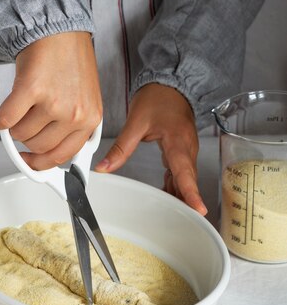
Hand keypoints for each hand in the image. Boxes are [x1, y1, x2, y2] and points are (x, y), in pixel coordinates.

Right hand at [0, 32, 102, 169]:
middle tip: (22, 122)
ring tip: (15, 109)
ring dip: (11, 126)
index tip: (29, 162)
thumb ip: (72, 126)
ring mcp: (54, 102)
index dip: (41, 163)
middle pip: (37, 146)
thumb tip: (48, 156)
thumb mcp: (83, 98)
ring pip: (21, 134)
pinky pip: (5, 120)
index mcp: (90, 119)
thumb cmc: (69, 61)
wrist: (58, 28)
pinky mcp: (32, 89)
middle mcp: (74, 113)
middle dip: (25, 138)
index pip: (62, 156)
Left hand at [95, 83, 207, 214]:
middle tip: (187, 221)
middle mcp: (187, 149)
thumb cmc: (159, 98)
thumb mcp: (137, 122)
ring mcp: (186, 150)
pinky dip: (176, 184)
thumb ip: (121, 147)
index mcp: (178, 142)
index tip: (199, 209)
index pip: (186, 173)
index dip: (192, 193)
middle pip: (188, 181)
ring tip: (177, 215)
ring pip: (185, 178)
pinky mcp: (181, 150)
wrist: (171, 83)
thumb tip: (104, 167)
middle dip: (188, 201)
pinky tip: (168, 194)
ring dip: (181, 195)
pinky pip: (181, 172)